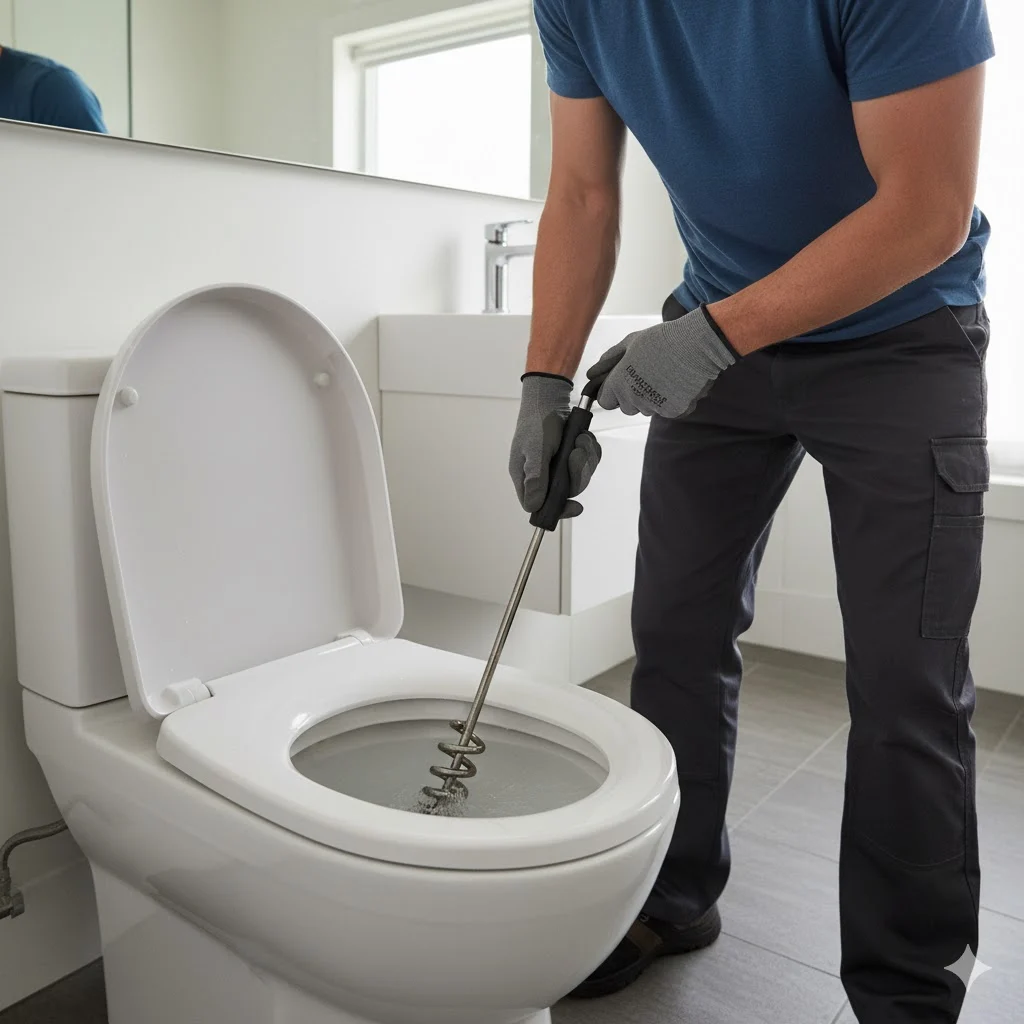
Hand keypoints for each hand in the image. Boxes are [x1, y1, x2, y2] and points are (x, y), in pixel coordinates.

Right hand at [509, 374, 601, 517]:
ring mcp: (558, 466)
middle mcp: (541, 475)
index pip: (538, 505)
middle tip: (576, 454)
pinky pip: (587, 463)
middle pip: (565, 492)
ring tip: (580, 441)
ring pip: (579, 478)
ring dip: (585, 459)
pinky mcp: (571, 456)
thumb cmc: (536, 422)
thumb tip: (533, 506)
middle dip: (576, 474)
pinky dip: (590, 451)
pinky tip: (583, 439)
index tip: (575, 507)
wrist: (549, 398)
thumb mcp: (534, 451)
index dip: (557, 510)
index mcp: (526, 477)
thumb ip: (535, 479)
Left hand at [587, 305, 737, 417]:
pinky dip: (671, 401)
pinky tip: (678, 383)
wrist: (697, 345)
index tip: (621, 383)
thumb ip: (609, 359)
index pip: (605, 401)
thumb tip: (593, 373)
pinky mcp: (674, 412)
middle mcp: (634, 400)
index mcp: (619, 384)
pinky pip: (667, 410)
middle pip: (627, 407)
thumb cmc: (662, 340)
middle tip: (648, 374)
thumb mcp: (630, 342)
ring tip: (665, 375)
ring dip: (652, 398)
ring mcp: (654, 408)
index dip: (612, 392)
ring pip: (647, 409)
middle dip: (633, 395)